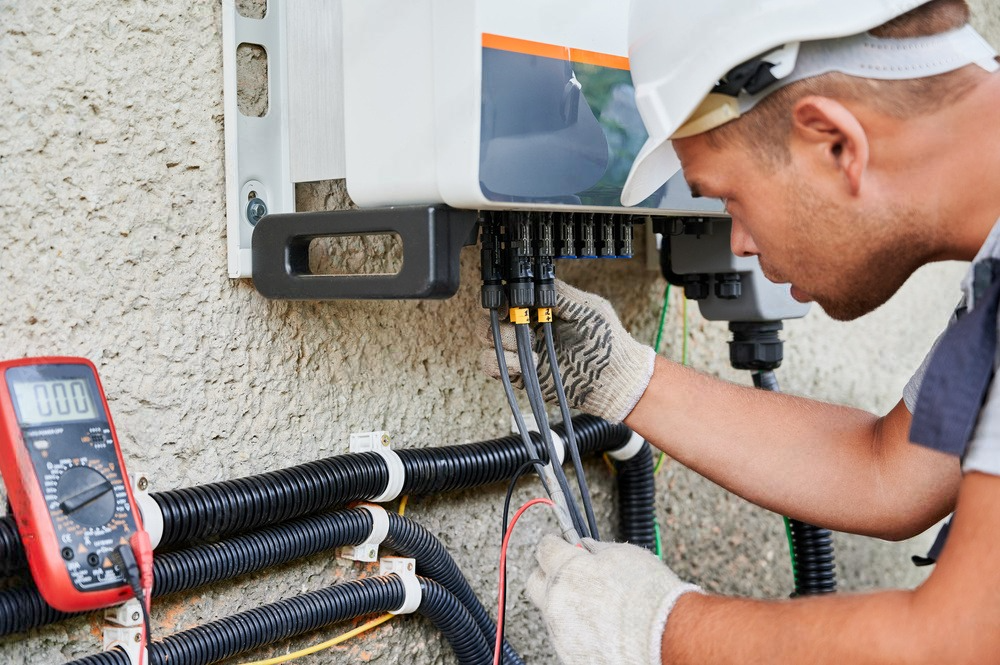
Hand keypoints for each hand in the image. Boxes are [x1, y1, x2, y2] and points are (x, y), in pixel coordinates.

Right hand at [479, 280, 655, 422]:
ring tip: (529, 345)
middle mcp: (527, 328)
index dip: (502, 297)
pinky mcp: (521, 374)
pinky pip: (493, 367)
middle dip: (497, 319)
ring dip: (502, 340)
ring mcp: (522, 351)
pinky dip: (502, 363)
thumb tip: (537, 283)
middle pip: (491, 318)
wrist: (614, 379)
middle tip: (517, 323)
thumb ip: (561, 294)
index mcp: (541, 310)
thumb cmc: (606, 342)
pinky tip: (526, 363)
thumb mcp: (587, 308)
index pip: (508, 297)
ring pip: (488, 340)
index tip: (508, 302)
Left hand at [526, 535, 700, 664]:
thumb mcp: (623, 554)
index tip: (560, 545)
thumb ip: (595, 549)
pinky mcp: (571, 655)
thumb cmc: (649, 597)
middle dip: (548, 575)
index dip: (554, 545)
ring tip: (597, 605)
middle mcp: (556, 602)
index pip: (544, 549)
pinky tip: (600, 626)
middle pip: (535, 583)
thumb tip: (586, 547)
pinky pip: (566, 637)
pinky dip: (577, 630)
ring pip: (552, 613)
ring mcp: (562, 633)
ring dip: (565, 605)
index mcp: (566, 571)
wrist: (666, 637)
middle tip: (568, 573)